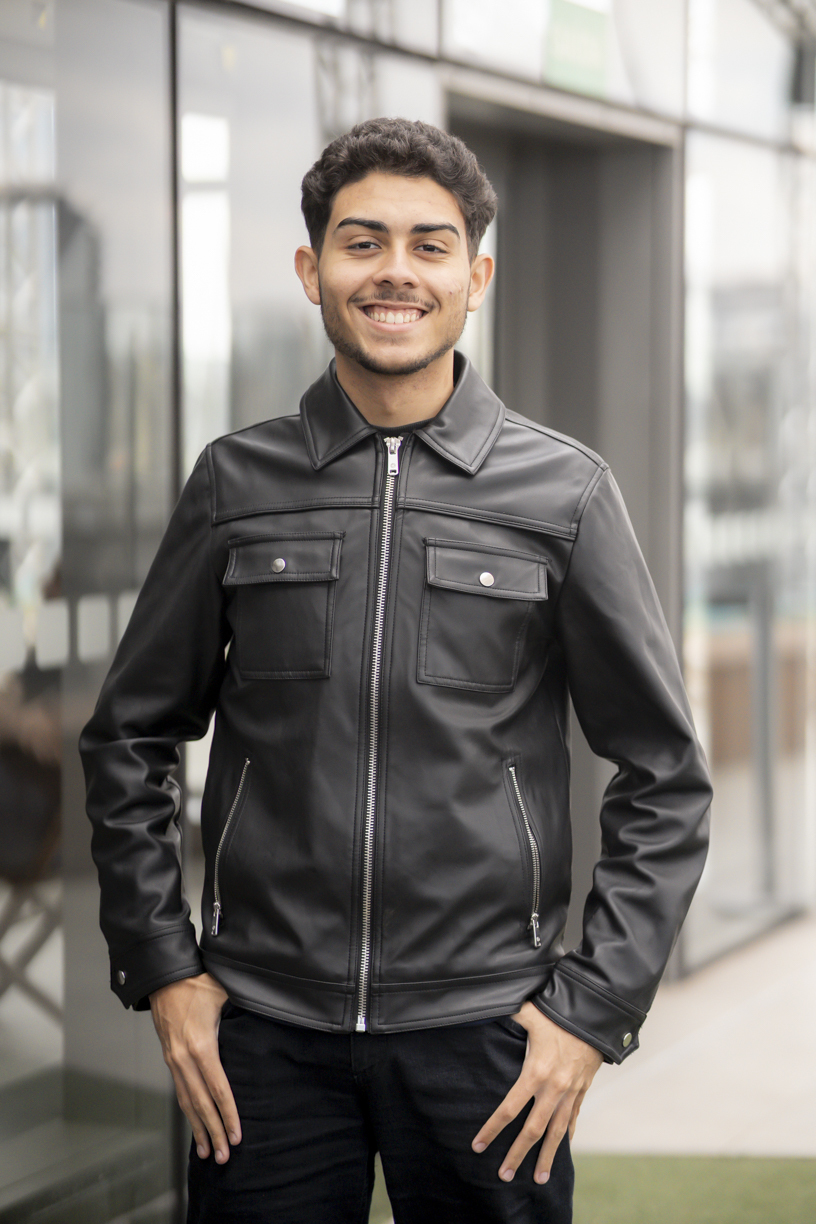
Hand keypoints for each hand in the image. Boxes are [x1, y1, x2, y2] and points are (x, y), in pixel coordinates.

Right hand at [149, 973, 240, 1163]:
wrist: (164, 977)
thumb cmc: (197, 983)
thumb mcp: (225, 993)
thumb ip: (244, 1009)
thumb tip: (271, 1010)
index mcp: (201, 1046)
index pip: (218, 1088)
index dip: (228, 1113)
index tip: (237, 1134)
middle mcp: (184, 1059)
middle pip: (201, 1104)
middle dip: (214, 1131)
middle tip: (225, 1156)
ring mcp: (174, 1061)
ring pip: (187, 1103)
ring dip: (199, 1129)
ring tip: (210, 1151)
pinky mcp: (170, 1059)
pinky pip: (180, 1092)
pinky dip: (188, 1113)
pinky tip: (196, 1126)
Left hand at [472, 1001, 602, 1182]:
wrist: (596, 1017)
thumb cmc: (558, 1013)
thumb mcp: (528, 1012)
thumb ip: (506, 1014)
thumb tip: (484, 1005)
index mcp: (536, 1072)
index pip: (509, 1108)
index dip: (492, 1129)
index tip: (478, 1146)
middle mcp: (553, 1089)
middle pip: (532, 1130)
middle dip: (517, 1155)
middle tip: (504, 1175)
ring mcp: (570, 1092)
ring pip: (556, 1133)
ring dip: (547, 1156)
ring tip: (539, 1179)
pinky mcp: (582, 1090)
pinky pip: (573, 1118)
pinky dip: (567, 1136)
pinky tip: (561, 1149)